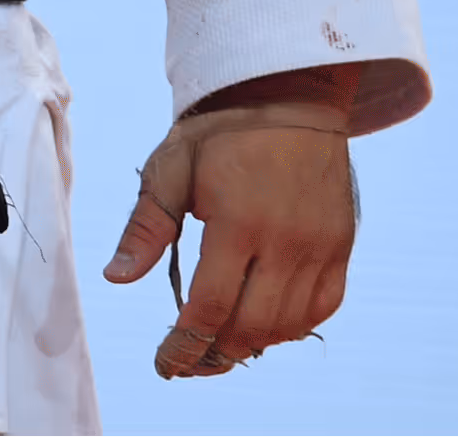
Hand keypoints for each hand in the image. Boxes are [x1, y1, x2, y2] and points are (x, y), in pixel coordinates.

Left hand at [106, 98, 357, 377]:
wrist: (290, 93)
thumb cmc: (222, 128)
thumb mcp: (172, 167)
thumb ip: (146, 227)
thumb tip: (116, 278)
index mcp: (237, 221)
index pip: (209, 308)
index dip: (184, 346)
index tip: (165, 363)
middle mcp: (285, 240)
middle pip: (249, 328)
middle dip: (213, 354)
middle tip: (187, 357)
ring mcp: (320, 245)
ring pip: (287, 326)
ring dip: (251, 344)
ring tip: (220, 345)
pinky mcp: (341, 243)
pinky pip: (322, 306)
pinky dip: (292, 326)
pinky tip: (265, 323)